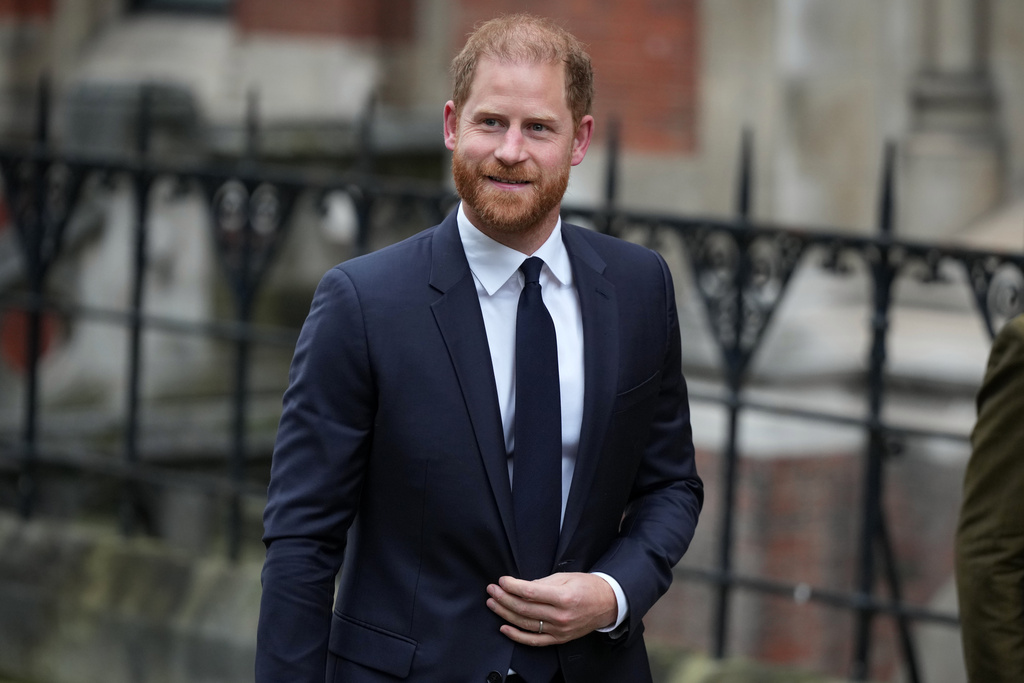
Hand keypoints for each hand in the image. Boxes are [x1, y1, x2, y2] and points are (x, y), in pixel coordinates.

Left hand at [485, 573, 617, 645]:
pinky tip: (504, 627)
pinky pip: (534, 640)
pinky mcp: (559, 639)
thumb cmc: (588, 587)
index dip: (512, 586)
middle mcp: (561, 616)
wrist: (607, 604)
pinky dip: (517, 636)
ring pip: (525, 624)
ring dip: (505, 613)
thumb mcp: (566, 577)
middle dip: (504, 598)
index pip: (530, 593)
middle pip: (524, 609)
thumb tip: (521, 587)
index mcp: (563, 597)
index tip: (502, 580)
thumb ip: (542, 583)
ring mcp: (559, 630)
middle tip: (492, 590)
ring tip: (493, 603)